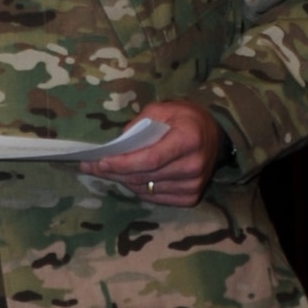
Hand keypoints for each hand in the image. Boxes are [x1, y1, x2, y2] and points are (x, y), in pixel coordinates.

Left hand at [81, 100, 225, 207]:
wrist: (215, 136)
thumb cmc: (185, 119)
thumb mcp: (163, 109)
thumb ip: (139, 124)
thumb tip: (117, 145)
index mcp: (189, 140)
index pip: (151, 159)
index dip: (123, 163)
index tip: (100, 162)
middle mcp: (194, 166)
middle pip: (145, 176)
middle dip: (115, 172)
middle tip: (91, 167)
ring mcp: (194, 185)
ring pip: (146, 189)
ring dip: (124, 181)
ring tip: (107, 171)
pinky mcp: (191, 198)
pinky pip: (155, 197)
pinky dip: (139, 188)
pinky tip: (129, 178)